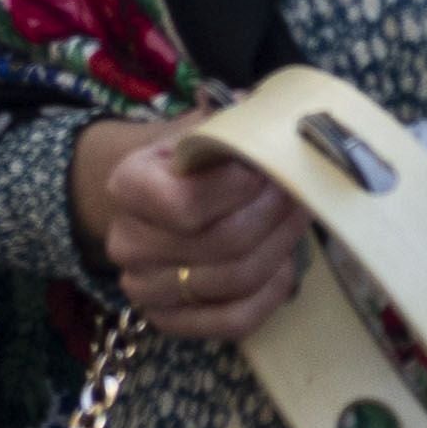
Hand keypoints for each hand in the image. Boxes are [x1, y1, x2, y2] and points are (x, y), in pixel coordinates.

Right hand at [74, 118, 306, 344]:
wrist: (149, 203)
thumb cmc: (182, 163)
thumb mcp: (194, 131)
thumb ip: (224, 120)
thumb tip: (256, 106)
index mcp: (127, 186)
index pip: (184, 205)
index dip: (237, 192)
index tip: (268, 170)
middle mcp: (125, 242)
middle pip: (220, 244)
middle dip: (273, 218)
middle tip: (301, 194)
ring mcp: (144, 287)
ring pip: (233, 281)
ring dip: (279, 250)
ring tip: (297, 221)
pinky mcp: (168, 321)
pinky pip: (233, 320)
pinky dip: (269, 294)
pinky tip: (283, 266)